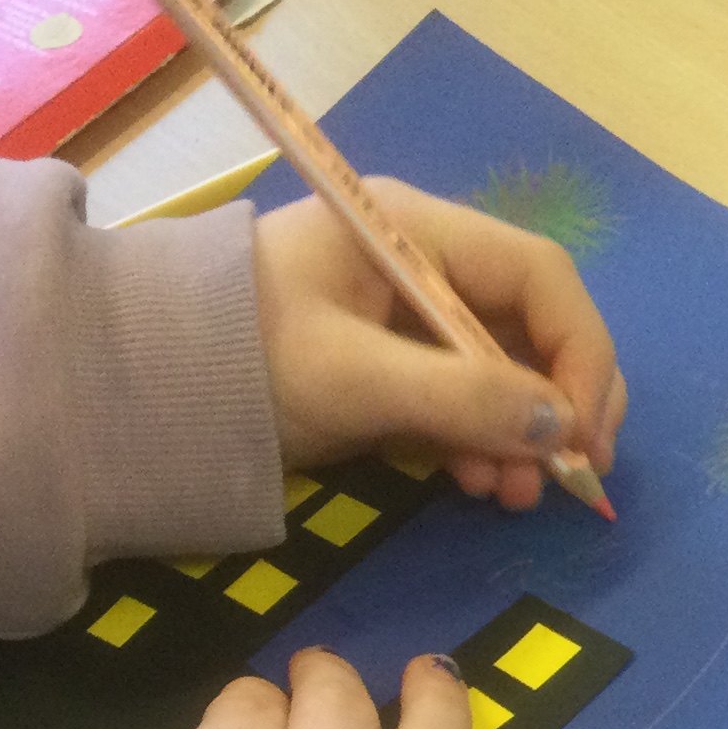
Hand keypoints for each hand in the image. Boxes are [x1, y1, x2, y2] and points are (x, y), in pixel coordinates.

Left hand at [251, 180, 626, 512]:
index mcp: (416, 231)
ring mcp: (408, 317)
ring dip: (524, 435)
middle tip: (571, 476)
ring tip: (513, 497)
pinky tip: (479, 485)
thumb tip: (563, 428)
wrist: (139, 391)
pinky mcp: (391, 367)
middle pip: (533, 324)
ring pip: (505, 370)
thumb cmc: (240, 360)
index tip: (588, 434)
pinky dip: (483, 444)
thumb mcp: (351, 377)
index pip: (540, 276)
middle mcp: (425, 263)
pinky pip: (465, 400)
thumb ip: (461, 397)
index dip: (580, 353)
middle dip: (559, 402)